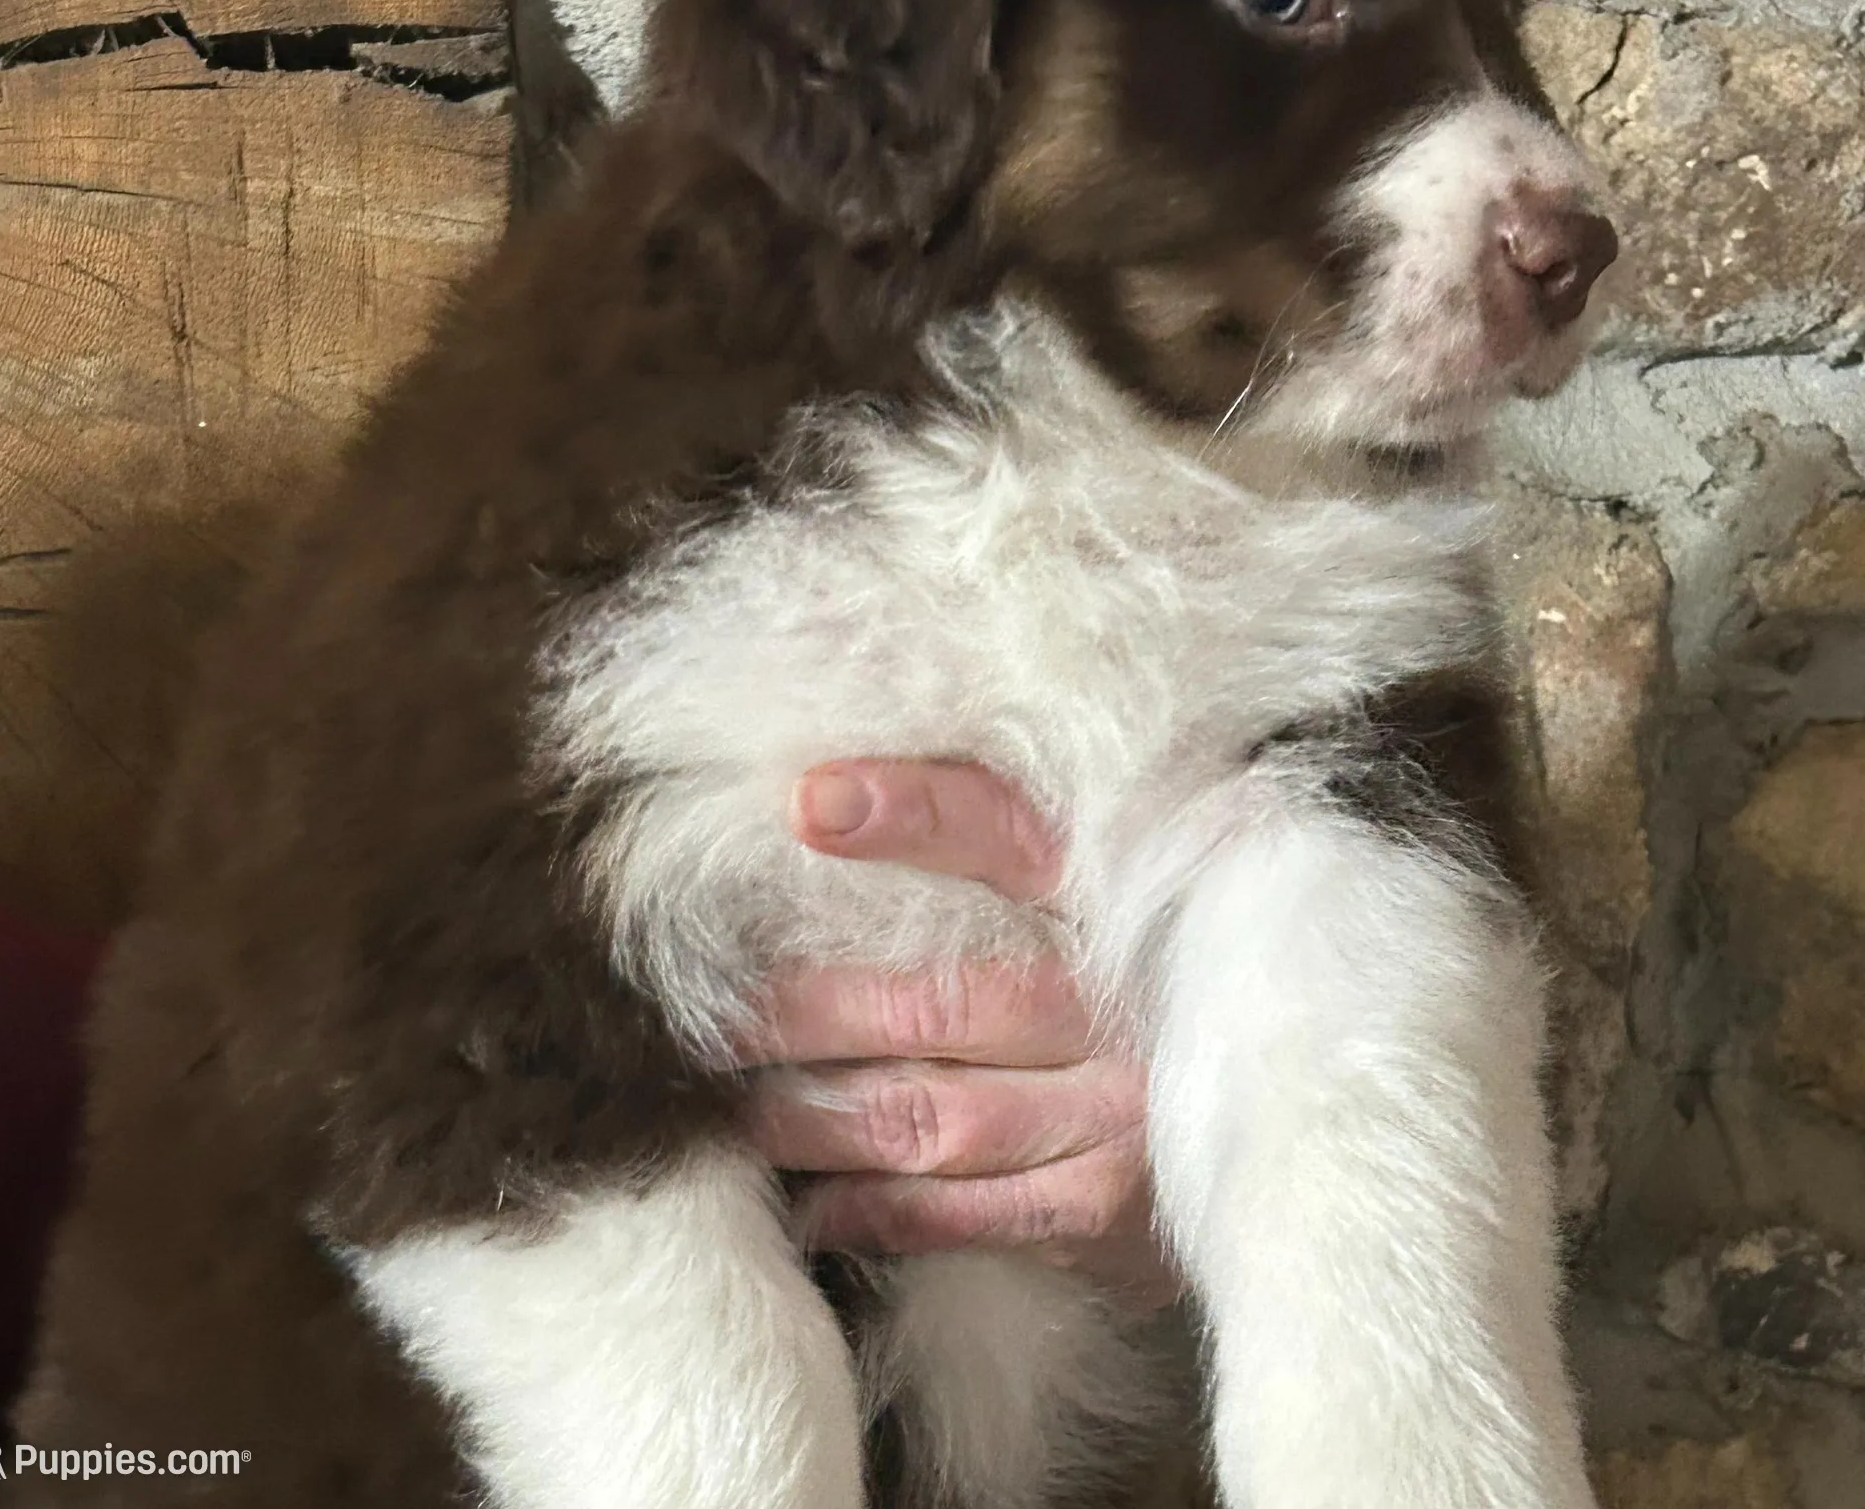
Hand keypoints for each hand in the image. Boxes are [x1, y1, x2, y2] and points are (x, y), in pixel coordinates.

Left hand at [738, 760, 1180, 1308]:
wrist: (1305, 1095)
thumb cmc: (1159, 972)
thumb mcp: (1116, 881)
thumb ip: (1005, 834)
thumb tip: (840, 796)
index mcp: (1129, 897)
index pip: (1011, 835)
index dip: (913, 813)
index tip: (808, 802)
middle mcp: (1123, 1005)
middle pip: (933, 998)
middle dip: (801, 1009)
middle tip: (703, 1008)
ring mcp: (1120, 1116)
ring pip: (927, 1116)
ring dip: (809, 1116)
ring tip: (722, 1102)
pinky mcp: (1111, 1211)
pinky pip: (962, 1213)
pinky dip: (870, 1210)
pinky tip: (805, 1201)